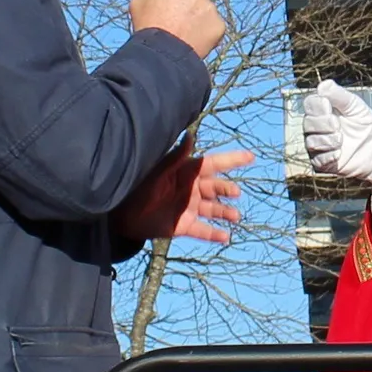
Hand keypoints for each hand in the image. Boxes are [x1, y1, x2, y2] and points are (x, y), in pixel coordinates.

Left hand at [116, 145, 250, 244]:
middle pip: (216, 188)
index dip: (232, 160)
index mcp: (188, 172)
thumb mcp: (160, 169)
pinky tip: (225, 237)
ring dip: (225, 212)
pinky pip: (202, 230)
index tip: (250, 157)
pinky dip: (214, 233)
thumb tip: (190, 135)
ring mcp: (188, 208)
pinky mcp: (183, 226)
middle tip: (236, 193)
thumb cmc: (140, 184)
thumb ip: (177, 155)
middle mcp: (191, 189)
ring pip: (213, 209)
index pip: (214, 164)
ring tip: (235, 216)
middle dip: (227, 189)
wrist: (121, 212)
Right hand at [128, 0, 228, 57]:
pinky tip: (193, 40)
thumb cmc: (148, 27)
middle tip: (176, 19)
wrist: (162, 53)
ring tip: (183, 32)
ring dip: (198, 17)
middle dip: (187, 3)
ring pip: (205, 10)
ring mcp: (211, 8)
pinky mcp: (219, 25)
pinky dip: (206, 33)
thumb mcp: (137, 3)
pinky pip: (213, 27)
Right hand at [299, 81, 371, 188]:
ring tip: (341, 140)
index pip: (309, 104)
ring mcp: (319, 145)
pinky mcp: (323, 162)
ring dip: (327, 140)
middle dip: (324, 124)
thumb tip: (323, 85)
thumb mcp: (355, 106)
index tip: (328, 105)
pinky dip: (328, 155)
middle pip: (307, 123)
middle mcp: (316, 127)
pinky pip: (317, 160)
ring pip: (311, 142)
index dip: (316, 105)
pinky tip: (339, 153)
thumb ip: (339, 95)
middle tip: (338, 126)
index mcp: (322, 110)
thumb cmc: (365, 123)